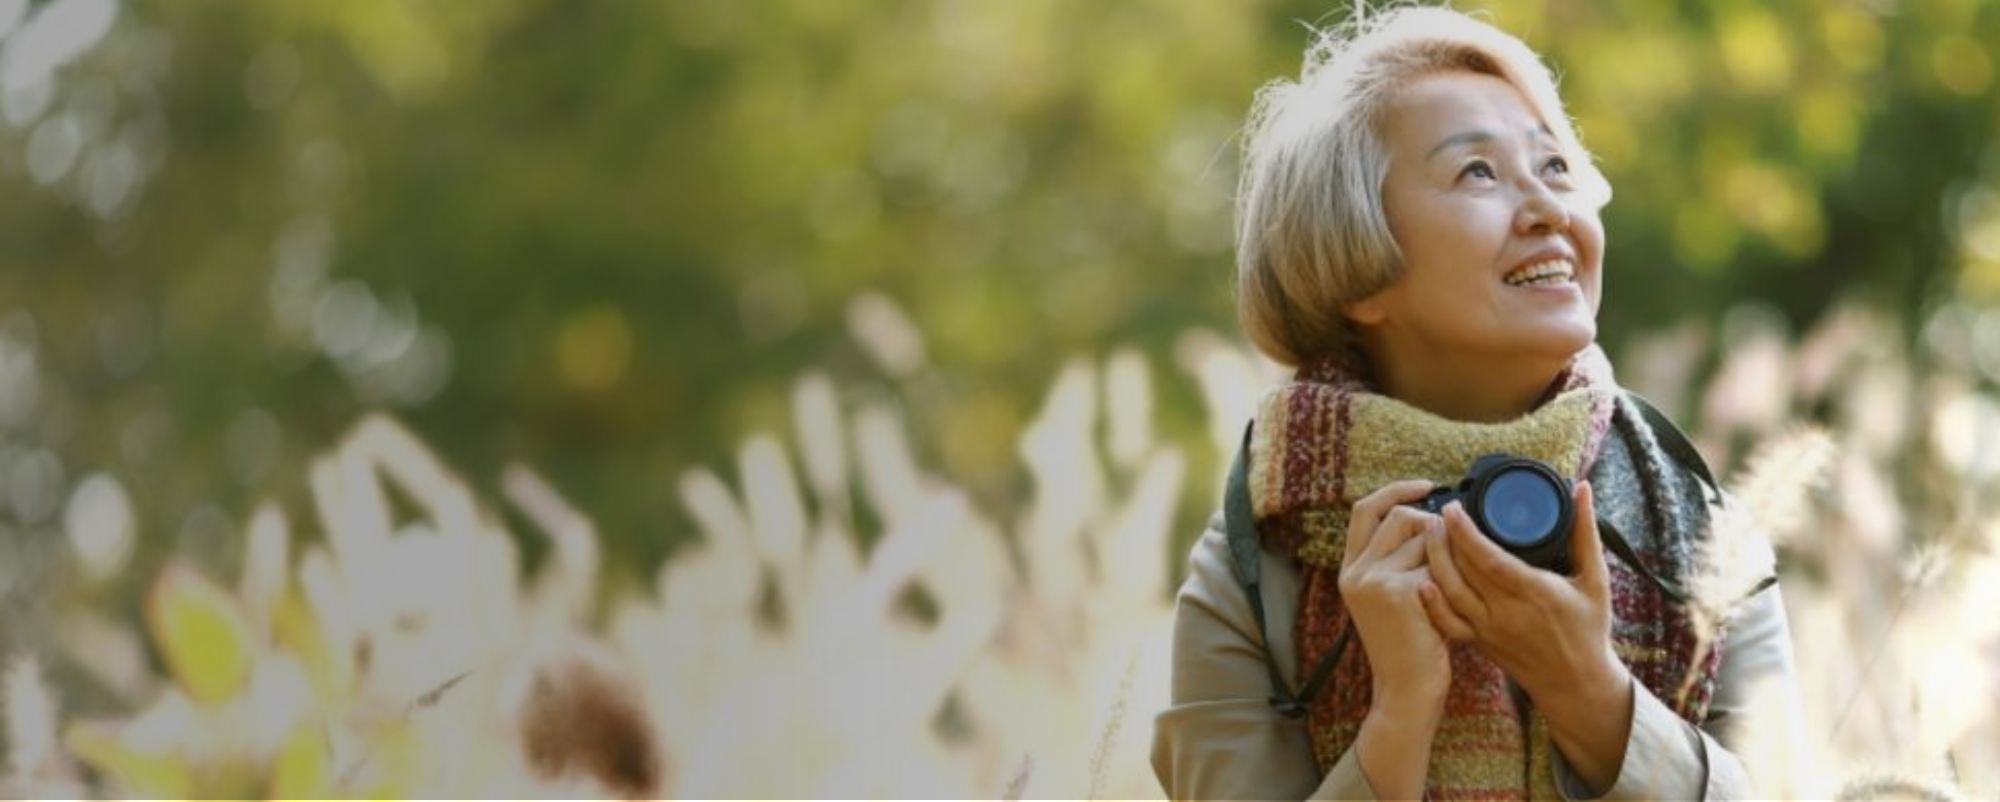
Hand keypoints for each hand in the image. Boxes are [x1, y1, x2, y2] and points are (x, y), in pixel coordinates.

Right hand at [1338, 480, 1453, 709]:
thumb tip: (1434, 517)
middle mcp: (1356, 572)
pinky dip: (1453, 581)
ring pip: (1425, 540)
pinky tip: (1451, 607)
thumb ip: (1397, 559)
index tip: (1427, 486)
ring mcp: (1374, 580)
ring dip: (1446, 559)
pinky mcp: (1399, 591)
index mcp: (1350, 569)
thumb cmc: (1411, 644)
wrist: (1407, 689)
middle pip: (1400, 517)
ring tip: (1449, 592)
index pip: (1365, 509)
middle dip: (1433, 528)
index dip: (1396, 491)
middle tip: (1451, 555)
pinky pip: (1438, 565)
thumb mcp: (1392, 596)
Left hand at [1418, 479, 1634, 791]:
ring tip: (1428, 534)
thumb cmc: (1589, 629)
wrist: (1577, 685)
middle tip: (1436, 513)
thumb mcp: (1596, 579)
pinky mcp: (1479, 642)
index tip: (1453, 508)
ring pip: (1449, 594)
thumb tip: (1582, 488)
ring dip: (1433, 562)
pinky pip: (1447, 621)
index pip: (1490, 560)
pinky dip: (1431, 601)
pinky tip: (1421, 578)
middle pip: (1463, 573)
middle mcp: (1507, 614)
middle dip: (1443, 540)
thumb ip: (1585, 532)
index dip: (1466, 533)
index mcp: (1535, 594)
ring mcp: (1489, 630)